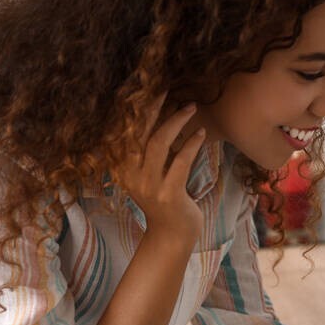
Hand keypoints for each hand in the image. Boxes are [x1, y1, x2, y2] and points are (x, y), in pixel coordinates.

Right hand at [118, 96, 205, 245]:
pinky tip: (201, 133)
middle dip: (154, 107)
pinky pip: (179, 161)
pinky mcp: (168, 194)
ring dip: (176, 121)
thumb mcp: (151, 173)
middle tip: (170, 89)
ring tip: (191, 107)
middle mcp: (130, 174)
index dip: (139, 109)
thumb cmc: (165, 199)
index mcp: (123, 167)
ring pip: (159, 142)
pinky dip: (191, 144)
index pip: (128, 131)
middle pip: (140, 132)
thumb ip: (151, 150)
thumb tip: (162, 115)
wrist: (172, 235)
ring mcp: (148, 185)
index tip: (152, 89)